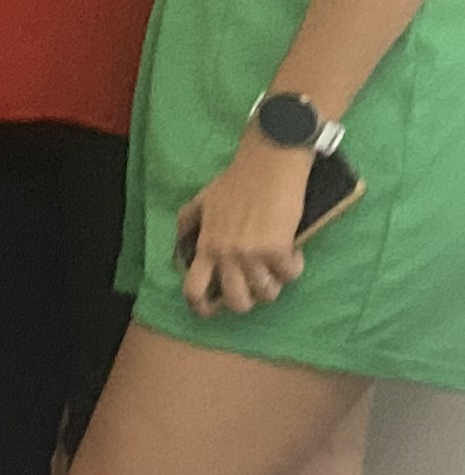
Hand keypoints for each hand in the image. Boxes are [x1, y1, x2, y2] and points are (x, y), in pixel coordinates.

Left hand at [178, 142, 312, 316]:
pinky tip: (291, 251)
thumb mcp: (202, 201)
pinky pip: (290, 274)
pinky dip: (294, 266)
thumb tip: (182, 249)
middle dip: (248, 301)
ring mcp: (252, 254)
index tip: (210, 311)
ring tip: (275, 266)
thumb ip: (189, 225)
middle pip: (236, 301)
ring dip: (274, 283)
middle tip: (255, 286)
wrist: (267, 164)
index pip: (194, 288)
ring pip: (267, 293)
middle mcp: (226, 255)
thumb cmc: (236, 181)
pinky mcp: (278, 249)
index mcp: (206, 246)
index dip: (201, 307)